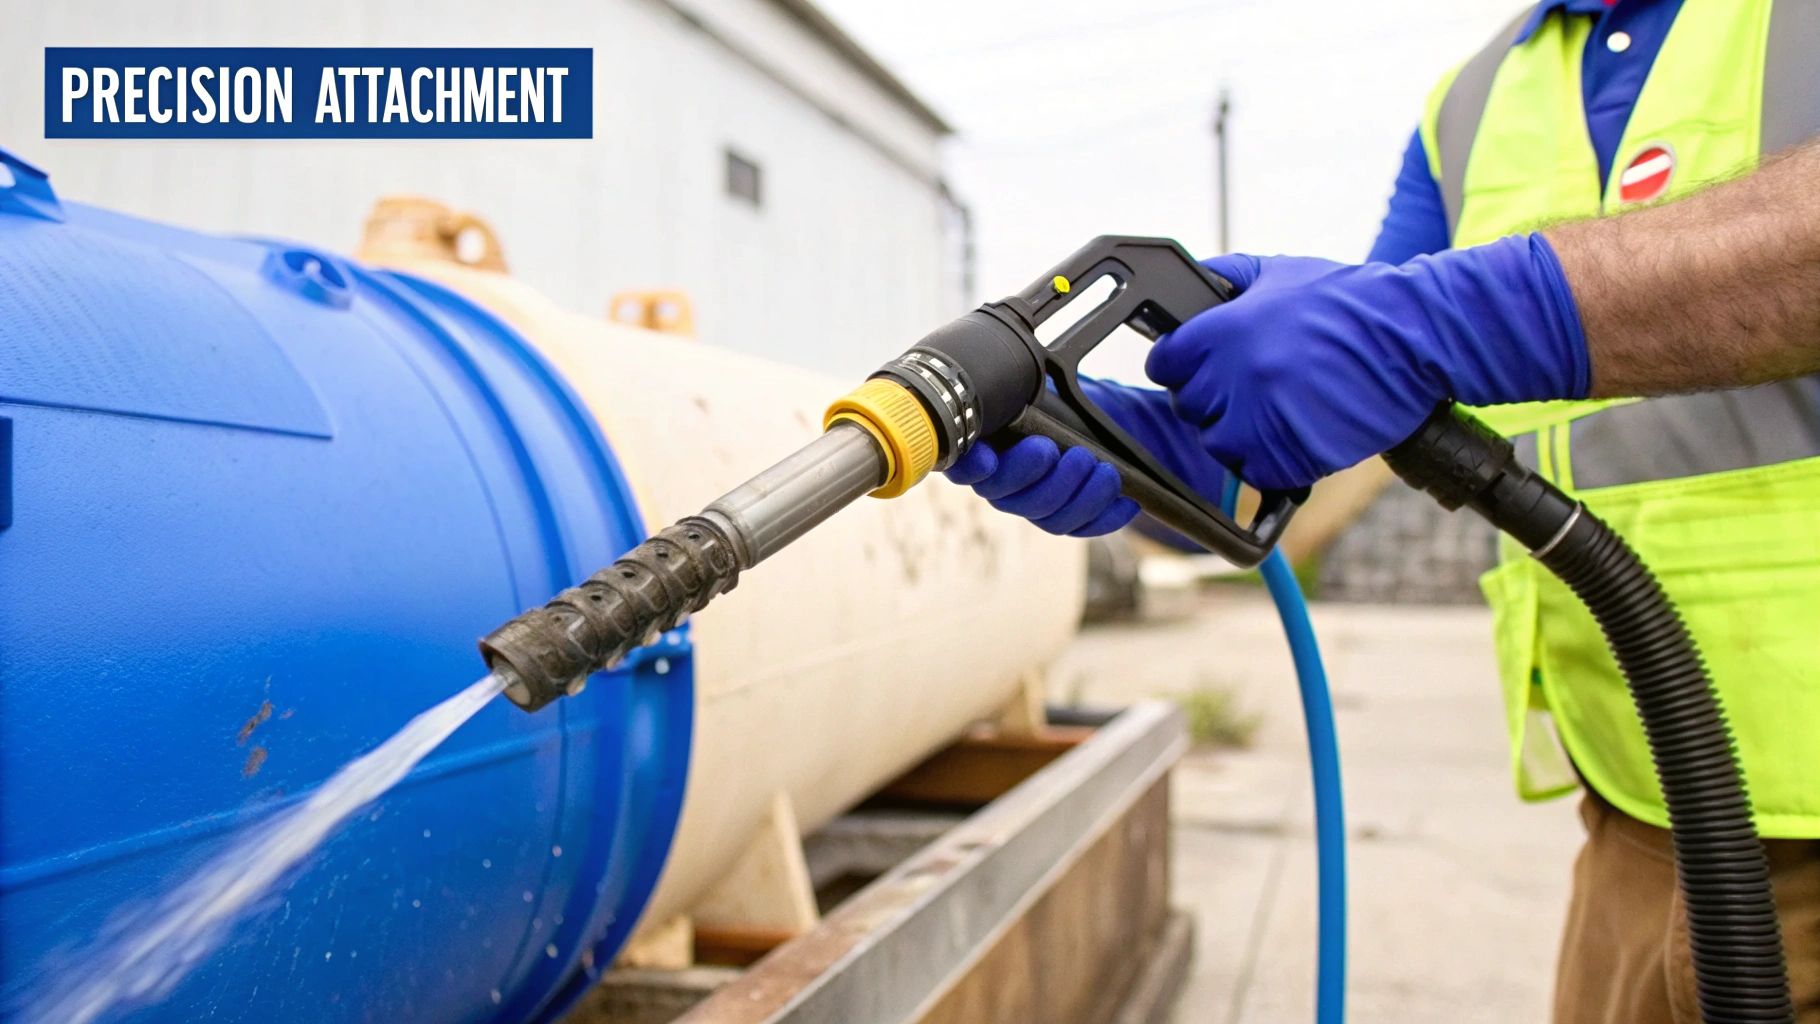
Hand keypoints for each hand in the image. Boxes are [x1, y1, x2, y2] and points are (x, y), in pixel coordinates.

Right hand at [943, 380, 1229, 536]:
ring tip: (1104, 471)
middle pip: (1006, 496)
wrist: (1098, 416)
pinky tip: (1126, 500)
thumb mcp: (1035, 385)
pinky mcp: (1067, 519)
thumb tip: (1005, 374)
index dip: (971, 467)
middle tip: (1063, 452)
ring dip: (1078, 496)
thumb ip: (1014, 389)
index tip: (987, 459)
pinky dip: (1106, 516)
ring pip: (1047, 517)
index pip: (963, 465)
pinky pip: (1081, 528)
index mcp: (984, 446)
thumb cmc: (1059, 398)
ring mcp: (1033, 504)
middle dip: (1035, 475)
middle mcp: (1002, 482)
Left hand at [1146, 235, 1589, 489]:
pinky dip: (1272, 460)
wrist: (1415, 336)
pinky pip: (1256, 471)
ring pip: (1219, 444)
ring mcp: (1264, 419)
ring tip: (1279, 410)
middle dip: (1215, 399)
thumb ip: (1227, 277)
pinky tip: (1298, 430)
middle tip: (1253, 386)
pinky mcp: (1293, 455)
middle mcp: (1237, 377)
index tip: (1199, 368)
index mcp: (1225, 331)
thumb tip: (1191, 284)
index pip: (1165, 364)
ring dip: (1241, 433)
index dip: (1181, 366)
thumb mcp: (1281, 272)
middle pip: (1190, 407)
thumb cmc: (1350, 303)